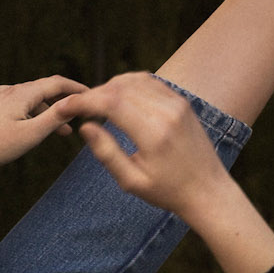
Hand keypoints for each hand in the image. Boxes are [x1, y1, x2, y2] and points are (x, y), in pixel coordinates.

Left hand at [0, 76, 87, 174]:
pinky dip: (32, 116)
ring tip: (63, 132)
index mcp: (21, 93)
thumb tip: (76, 103)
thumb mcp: (31, 134)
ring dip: (49, 113)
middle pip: (44, 90)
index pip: (57, 83)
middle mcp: (8, 91)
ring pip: (30, 100)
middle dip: (65, 102)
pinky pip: (17, 107)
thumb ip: (55, 117)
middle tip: (83, 114)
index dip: (78, 88)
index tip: (94, 95)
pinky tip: (33, 131)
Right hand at [53, 73, 228, 218]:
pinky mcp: (182, 102)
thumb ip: (106, 153)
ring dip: (109, 88)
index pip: (111, 103)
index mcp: (153, 134)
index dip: (83, 101)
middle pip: (119, 87)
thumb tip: (85, 126)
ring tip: (94, 105)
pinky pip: (149, 82)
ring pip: (133, 80)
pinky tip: (117, 98)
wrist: (208, 190)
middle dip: (93, 94)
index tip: (65, 108)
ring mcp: (177, 103)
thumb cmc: (169, 191)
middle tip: (76, 108)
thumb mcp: (132, 181)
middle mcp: (167, 112)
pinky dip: (128, 85)